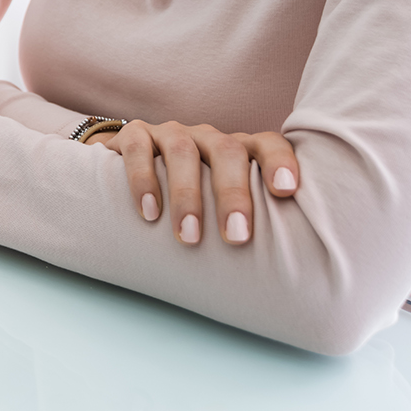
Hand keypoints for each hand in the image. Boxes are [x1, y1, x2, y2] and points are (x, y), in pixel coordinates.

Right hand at [89, 120, 300, 244]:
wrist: (124, 170)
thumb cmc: (190, 200)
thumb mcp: (220, 207)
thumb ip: (245, 224)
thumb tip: (281, 277)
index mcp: (236, 151)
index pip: (266, 144)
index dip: (279, 161)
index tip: (285, 191)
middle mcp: (207, 137)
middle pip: (227, 151)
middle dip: (233, 194)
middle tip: (236, 237)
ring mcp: (170, 133)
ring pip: (182, 151)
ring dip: (187, 195)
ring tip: (189, 236)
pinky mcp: (134, 134)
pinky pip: (139, 149)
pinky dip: (143, 180)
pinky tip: (149, 212)